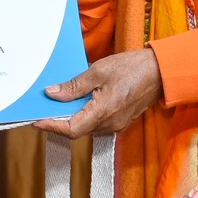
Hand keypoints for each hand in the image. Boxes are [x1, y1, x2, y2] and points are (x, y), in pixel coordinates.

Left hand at [33, 47, 162, 138]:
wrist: (161, 71)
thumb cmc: (131, 68)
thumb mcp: (99, 71)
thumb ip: (75, 86)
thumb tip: (52, 94)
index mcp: (103, 112)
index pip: (71, 130)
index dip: (51, 127)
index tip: (36, 121)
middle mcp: (110, 124)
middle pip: (78, 130)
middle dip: (60, 121)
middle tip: (46, 108)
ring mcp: (117, 124)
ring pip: (88, 127)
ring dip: (74, 118)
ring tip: (62, 102)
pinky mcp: (121, 121)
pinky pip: (98, 123)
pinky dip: (86, 115)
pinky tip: (82, 101)